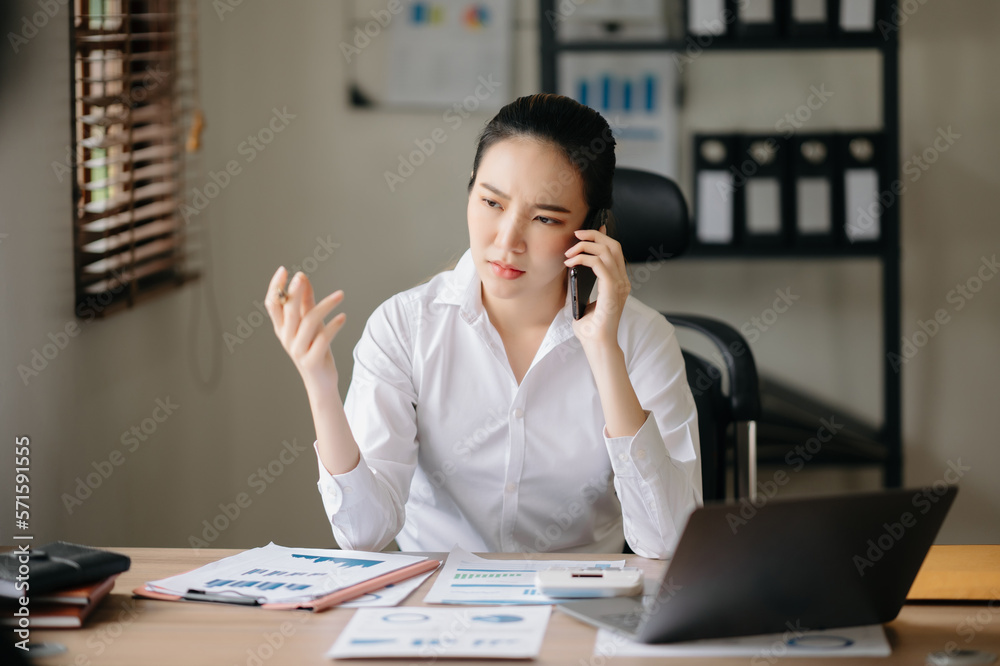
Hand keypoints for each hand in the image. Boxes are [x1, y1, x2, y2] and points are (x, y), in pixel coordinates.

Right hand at [265, 266, 346, 392]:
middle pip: (288, 311)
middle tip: (302, 276)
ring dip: (326, 305)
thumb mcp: (310, 325)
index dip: (275, 287)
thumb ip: (306, 303)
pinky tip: (343, 317)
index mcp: (282, 328)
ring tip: (341, 295)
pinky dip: (334, 326)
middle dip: (293, 292)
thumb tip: (303, 278)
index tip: (284, 270)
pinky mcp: (312, 360)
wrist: (321, 382)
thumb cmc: (315, 349)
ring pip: (309, 322)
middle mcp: (286, 338)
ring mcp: (298, 350)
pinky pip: (323, 339)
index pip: (272, 304)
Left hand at [564, 225, 629, 348]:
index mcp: (619, 282)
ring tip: (570, 253)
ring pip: (607, 252)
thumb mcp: (584, 299)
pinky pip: (600, 266)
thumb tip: (572, 268)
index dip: (601, 237)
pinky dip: (584, 259)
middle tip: (575, 236)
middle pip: (613, 246)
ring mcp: (620, 286)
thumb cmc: (591, 327)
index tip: (584, 233)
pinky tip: (572, 263)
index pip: (614, 251)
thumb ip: (583, 283)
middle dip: (593, 236)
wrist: (597, 344)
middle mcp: (622, 281)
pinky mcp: (612, 292)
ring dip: (585, 247)